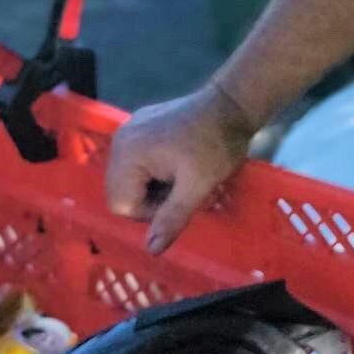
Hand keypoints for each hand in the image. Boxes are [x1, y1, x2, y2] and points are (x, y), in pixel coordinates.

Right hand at [104, 82, 256, 252]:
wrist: (232, 103)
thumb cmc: (217, 145)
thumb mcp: (198, 186)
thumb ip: (172, 218)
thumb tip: (151, 250)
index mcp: (128, 153)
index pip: (121, 204)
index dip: (151, 211)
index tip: (180, 197)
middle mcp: (120, 140)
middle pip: (121, 192)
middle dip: (150, 199)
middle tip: (183, 189)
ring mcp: (129, 129)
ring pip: (130, 179)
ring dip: (154, 186)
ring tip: (183, 175)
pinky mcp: (142, 125)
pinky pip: (137, 161)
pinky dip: (155, 170)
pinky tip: (179, 162)